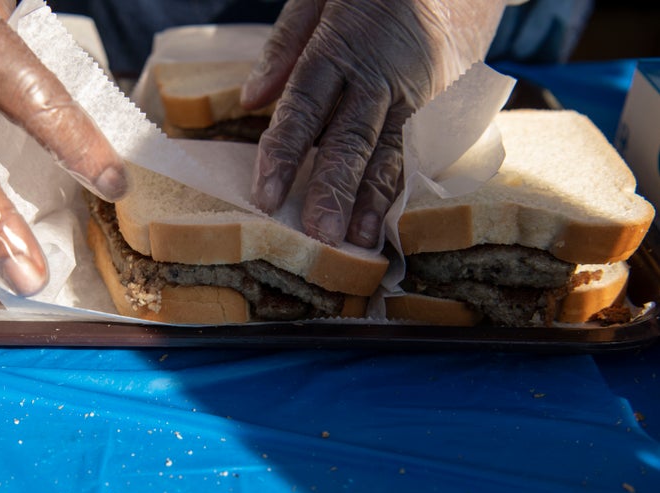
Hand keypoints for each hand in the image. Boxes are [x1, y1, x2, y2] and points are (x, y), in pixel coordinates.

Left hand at [240, 0, 507, 247]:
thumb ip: (286, 46)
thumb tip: (250, 100)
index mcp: (341, 46)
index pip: (305, 106)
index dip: (285, 154)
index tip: (266, 197)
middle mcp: (382, 76)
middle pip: (352, 139)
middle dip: (334, 190)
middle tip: (318, 235)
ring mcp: (420, 94)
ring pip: (393, 153)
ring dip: (373, 201)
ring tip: (358, 241)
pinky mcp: (447, 107)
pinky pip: (424, 154)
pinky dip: (407, 190)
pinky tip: (394, 221)